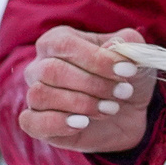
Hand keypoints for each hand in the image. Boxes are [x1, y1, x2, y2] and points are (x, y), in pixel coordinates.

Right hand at [20, 25, 155, 152]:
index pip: (65, 45)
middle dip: (93, 84)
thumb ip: (127, 45)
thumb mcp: (134, 57)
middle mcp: (40, 66)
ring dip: (81, 103)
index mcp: (58, 41)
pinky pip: (31, 122)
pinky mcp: (36, 123)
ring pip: (41, 95)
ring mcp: (35, 95)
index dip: (97, 59)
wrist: (129, 114)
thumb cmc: (126, 78)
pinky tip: (83, 123)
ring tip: (110, 108)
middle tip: (123, 92)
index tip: (128, 70)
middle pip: (52, 70)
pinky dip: (57, 123)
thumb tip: (112, 47)